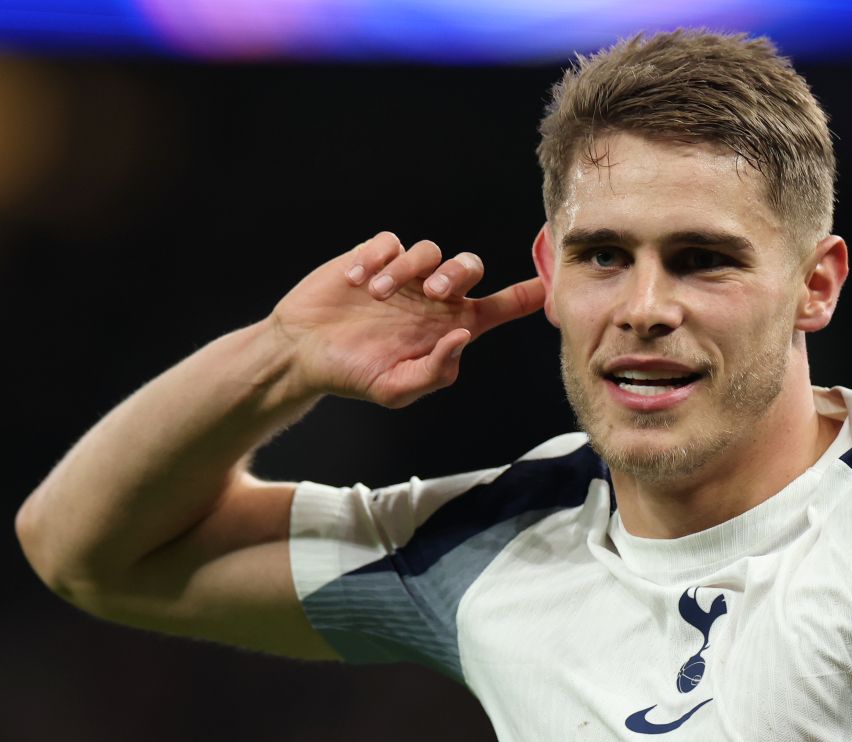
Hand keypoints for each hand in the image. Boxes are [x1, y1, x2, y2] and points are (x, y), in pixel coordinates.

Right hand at [269, 231, 545, 407]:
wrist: (301, 353)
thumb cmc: (352, 374)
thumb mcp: (395, 389)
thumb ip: (435, 371)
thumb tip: (463, 337)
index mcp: (448, 327)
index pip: (498, 308)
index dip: (524, 296)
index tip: (548, 285)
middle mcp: (432, 298)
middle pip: (469, 266)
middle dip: (458, 273)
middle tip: (434, 292)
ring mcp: (404, 275)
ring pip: (428, 250)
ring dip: (407, 270)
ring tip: (377, 296)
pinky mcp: (372, 256)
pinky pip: (389, 242)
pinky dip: (377, 258)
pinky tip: (356, 282)